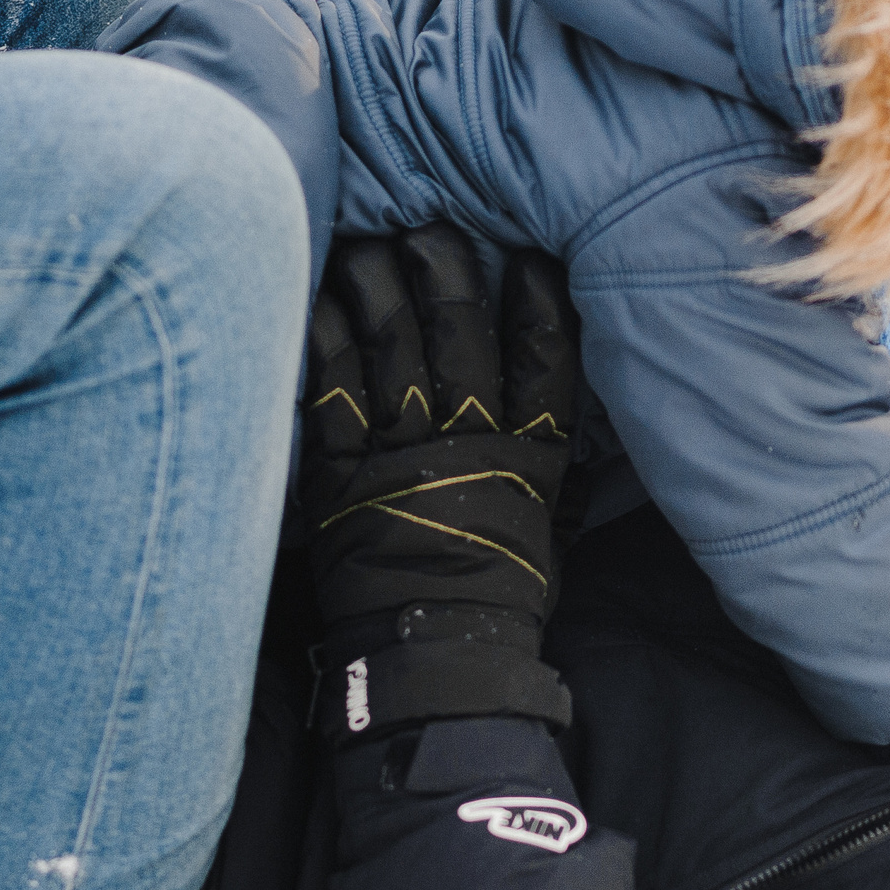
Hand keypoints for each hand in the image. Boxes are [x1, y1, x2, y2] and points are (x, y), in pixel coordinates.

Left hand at [301, 224, 580, 738]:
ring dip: (379, 287)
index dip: (537, 303)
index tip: (528, 255)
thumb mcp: (554, 525)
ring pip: (392, 351)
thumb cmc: (505, 595)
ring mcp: (402, 459)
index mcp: (531, 457)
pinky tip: (322, 298)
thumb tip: (567, 402)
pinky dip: (326, 341)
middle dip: (444, 271)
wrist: (439, 664)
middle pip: (460, 337)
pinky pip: (332, 392)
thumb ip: (558, 461)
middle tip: (430, 225)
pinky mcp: (343, 479)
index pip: (544, 362)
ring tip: (369, 241)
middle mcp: (469, 446)